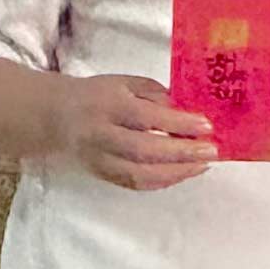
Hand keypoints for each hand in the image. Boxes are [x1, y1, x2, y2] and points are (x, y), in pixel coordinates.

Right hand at [54, 73, 212, 191]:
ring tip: (203, 164)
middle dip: (182, 153)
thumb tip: (191, 114)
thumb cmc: (100, 96)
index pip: (145, 116)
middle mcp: (99, 134)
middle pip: (142, 150)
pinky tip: (183, 172)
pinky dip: (162, 181)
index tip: (207, 126)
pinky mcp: (100, 174)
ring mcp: (97, 158)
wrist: (57, 116)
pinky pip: (134, 184)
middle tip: (212, 151)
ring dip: (176, 172)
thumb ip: (158, 96)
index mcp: (107, 105)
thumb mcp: (128, 85)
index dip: (178, 123)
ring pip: (138, 174)